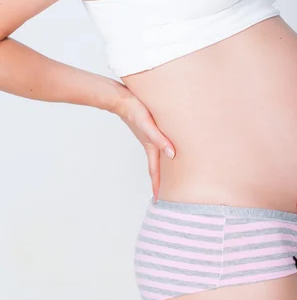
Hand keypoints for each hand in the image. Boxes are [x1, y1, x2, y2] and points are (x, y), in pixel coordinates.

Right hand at [112, 84, 174, 200]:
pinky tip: (164, 145)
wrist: (120, 98)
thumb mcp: (149, 126)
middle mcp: (149, 143)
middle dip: (160, 180)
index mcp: (150, 146)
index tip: (157, 200)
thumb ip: (160, 140)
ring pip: (157, 155)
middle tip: (164, 193)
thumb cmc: (134, 111)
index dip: (157, 186)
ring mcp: (147, 136)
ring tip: (168, 172)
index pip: (155, 171)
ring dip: (161, 165)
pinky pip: (156, 143)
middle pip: (156, 166)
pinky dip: (161, 149)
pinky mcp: (148, 127)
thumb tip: (172, 155)